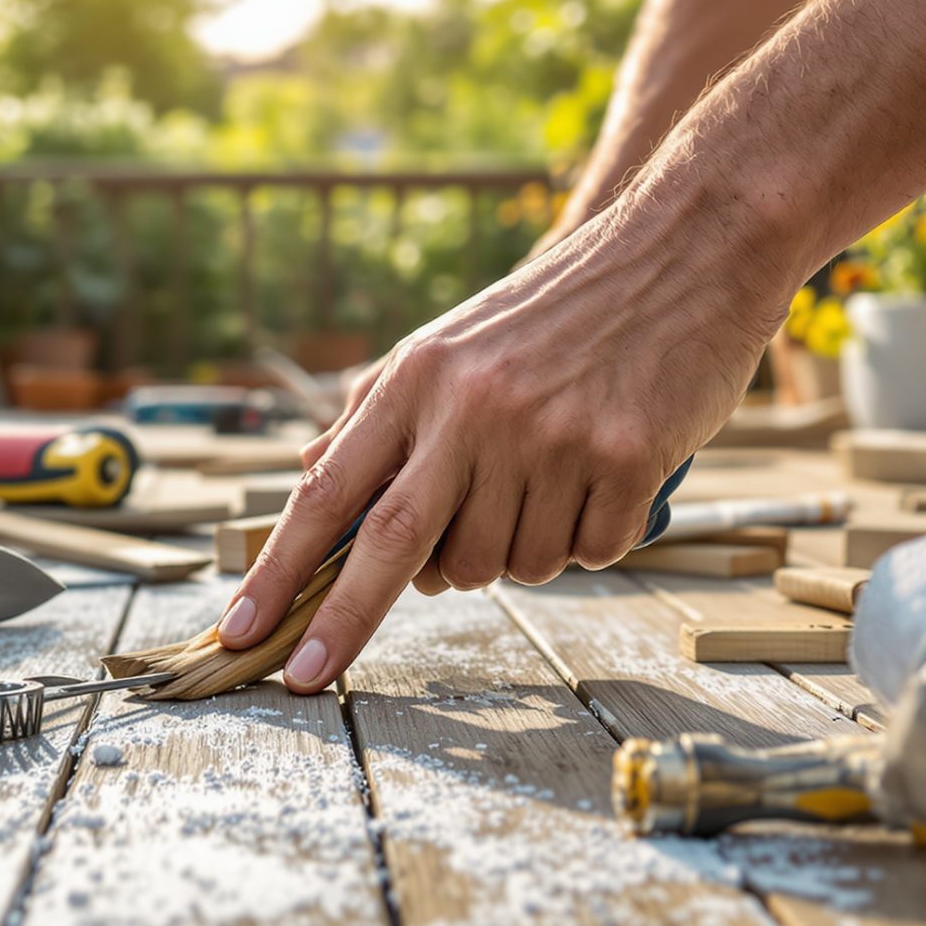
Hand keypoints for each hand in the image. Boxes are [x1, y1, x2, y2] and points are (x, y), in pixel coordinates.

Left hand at [221, 204, 783, 691]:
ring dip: (516, 553)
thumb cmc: (558, 310)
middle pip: (395, 545)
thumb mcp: (449, 345)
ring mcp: (551, 436)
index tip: (241, 631)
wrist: (684, 249)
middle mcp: (475, 410)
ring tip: (545, 485)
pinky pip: (586, 553)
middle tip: (309, 676)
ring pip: (504, 565)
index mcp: (419, 380)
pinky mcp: (626, 459)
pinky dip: (589, 539)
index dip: (279, 568)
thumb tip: (312, 479)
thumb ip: (378, 414)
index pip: (331, 489)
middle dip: (341, 622)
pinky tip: (602, 480)